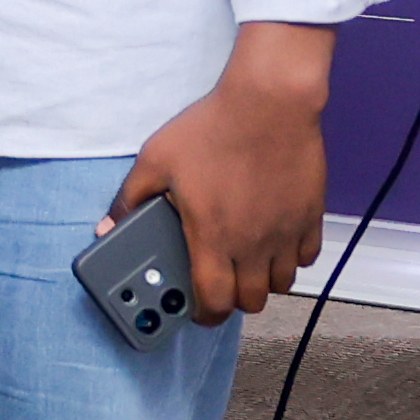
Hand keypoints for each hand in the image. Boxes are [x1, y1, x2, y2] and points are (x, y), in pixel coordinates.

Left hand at [114, 24, 333, 323]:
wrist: (268, 104)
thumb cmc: (211, 130)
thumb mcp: (154, 161)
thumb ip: (129, 199)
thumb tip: (109, 226)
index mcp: (213, 237)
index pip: (214, 301)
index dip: (203, 315)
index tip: (195, 310)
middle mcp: (254, 244)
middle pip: (253, 301)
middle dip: (233, 300)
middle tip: (218, 282)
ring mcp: (286, 232)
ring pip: (282, 282)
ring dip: (262, 280)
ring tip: (243, 261)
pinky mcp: (310, 216)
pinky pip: (305, 256)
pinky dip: (290, 257)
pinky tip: (272, 240)